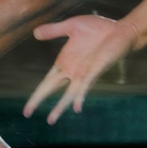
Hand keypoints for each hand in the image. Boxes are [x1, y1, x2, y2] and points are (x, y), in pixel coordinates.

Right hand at [24, 15, 138, 123]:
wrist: (120, 30)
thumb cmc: (97, 28)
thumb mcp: (71, 26)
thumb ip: (54, 30)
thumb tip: (35, 32)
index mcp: (64, 62)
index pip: (46, 82)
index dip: (36, 94)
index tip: (28, 108)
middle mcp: (72, 71)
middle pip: (51, 88)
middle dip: (38, 100)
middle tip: (26, 114)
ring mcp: (84, 73)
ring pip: (68, 94)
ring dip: (60, 107)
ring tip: (50, 120)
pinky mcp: (96, 70)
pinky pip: (86, 86)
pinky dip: (80, 96)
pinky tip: (76, 107)